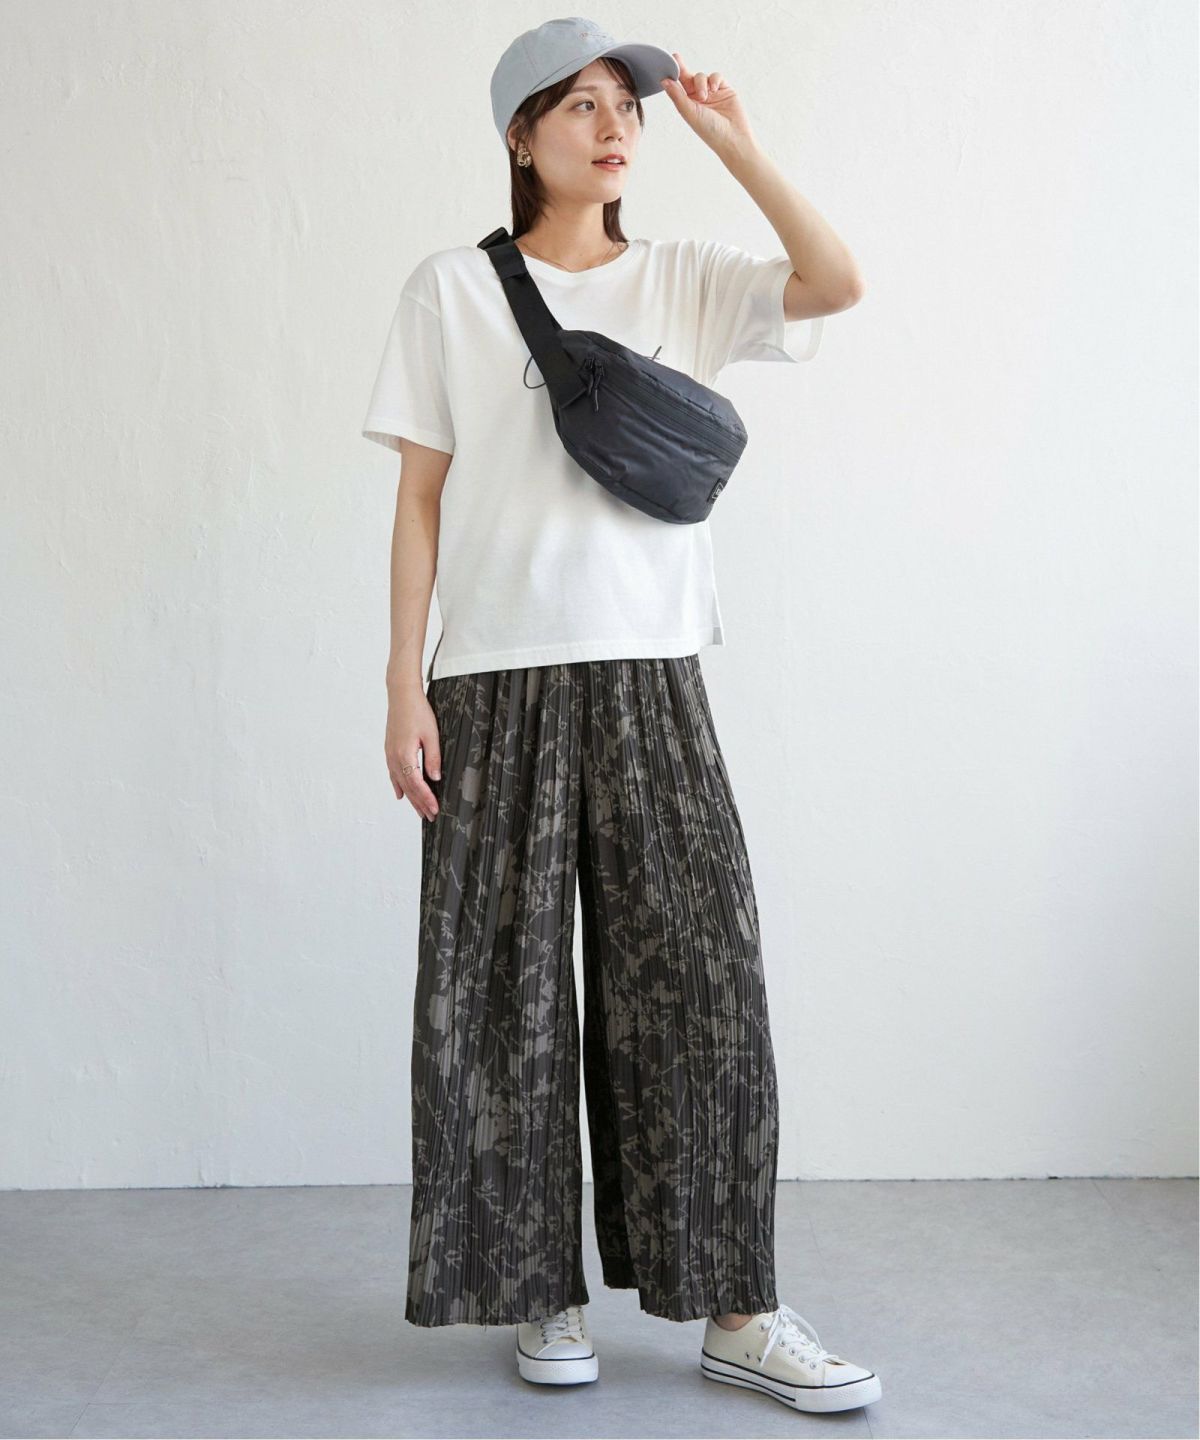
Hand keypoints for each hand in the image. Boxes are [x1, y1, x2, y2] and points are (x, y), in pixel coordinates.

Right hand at [385, 690, 441, 821]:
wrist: (401, 695)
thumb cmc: (417, 711)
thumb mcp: (431, 734)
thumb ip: (433, 758)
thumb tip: (435, 778)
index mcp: (404, 755)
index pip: (416, 784)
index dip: (426, 798)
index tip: (435, 808)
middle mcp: (394, 758)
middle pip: (407, 787)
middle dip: (419, 803)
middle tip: (430, 816)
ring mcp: (390, 754)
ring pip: (400, 783)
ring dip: (410, 798)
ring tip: (420, 811)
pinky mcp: (390, 750)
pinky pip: (393, 774)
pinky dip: (398, 786)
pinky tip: (400, 795)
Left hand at [659, 52, 757, 154]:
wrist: (733, 137)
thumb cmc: (710, 130)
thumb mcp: (690, 112)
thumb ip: (677, 96)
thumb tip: (664, 81)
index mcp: (687, 105)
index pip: (677, 87)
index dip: (672, 75)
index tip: (666, 63)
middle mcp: (698, 98)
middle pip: (688, 77)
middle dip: (682, 68)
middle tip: (675, 57)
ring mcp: (712, 93)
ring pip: (702, 76)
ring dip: (702, 82)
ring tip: (705, 95)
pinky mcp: (724, 89)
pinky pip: (716, 76)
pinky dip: (714, 79)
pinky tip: (714, 88)